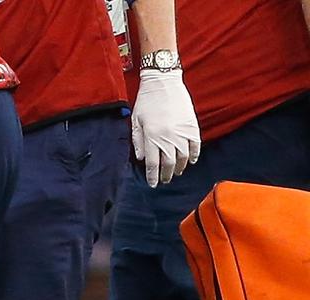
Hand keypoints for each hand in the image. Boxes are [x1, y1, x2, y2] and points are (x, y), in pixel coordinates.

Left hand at [131, 69, 200, 187]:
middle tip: (165, 180)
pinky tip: (190, 161)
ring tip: (176, 172)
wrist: (163, 82)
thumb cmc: (146, 102)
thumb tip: (141, 159)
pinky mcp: (192, 126)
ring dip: (180, 167)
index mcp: (152, 137)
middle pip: (169, 163)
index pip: (153, 163)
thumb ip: (138, 141)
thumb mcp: (136, 122)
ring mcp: (182, 132)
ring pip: (183, 157)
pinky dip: (193, 155)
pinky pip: (195, 146)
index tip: (153, 184)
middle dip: (166, 175)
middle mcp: (168, 137)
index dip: (153, 176)